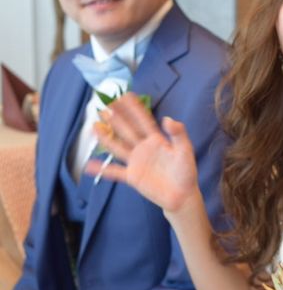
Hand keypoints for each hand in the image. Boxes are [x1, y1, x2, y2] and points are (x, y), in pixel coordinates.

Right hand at [86, 92, 198, 212]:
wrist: (182, 195)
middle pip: (128, 130)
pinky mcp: (132, 177)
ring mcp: (137, 162)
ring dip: (106, 137)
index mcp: (157, 140)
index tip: (125, 95)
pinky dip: (102, 169)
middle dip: (117, 117)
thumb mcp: (185, 150)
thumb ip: (178, 134)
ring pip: (118, 147)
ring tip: (94, 126)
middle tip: (105, 103)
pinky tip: (89, 165)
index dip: (134, 108)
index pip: (143, 120)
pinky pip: (115, 172)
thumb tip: (168, 119)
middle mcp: (144, 148)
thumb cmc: (186, 172)